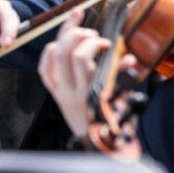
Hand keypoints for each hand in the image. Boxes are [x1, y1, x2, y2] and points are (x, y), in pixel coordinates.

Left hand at [37, 18, 123, 137]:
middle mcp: (71, 91)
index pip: (82, 60)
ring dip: (65, 37)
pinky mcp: (53, 91)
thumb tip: (129, 58)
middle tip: (92, 34)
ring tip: (79, 30)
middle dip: (78, 36)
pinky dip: (50, 51)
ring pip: (53, 57)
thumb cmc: (111, 119)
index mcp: (89, 93)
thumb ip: (122, 77)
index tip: (107, 43)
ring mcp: (59, 91)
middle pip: (65, 54)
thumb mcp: (121, 98)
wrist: (95, 142)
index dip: (93, 44)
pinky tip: (59, 42)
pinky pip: (44, 68)